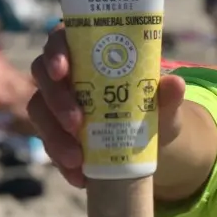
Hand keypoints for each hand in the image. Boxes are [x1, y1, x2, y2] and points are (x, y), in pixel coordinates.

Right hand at [27, 24, 187, 188]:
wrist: (149, 143)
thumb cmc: (152, 108)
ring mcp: (56, 104)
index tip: (63, 71)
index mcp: (88, 52)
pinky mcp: (55, 133)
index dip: (56, 52)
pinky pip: (49, 145)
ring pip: (40, 112)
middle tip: (76, 123)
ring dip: (54, 136)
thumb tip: (176, 84)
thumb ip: (167, 95)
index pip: (61, 39)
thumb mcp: (164, 104)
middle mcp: (66, 74)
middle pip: (44, 76)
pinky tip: (79, 176)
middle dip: (57, 100)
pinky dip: (62, 162)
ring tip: (77, 158)